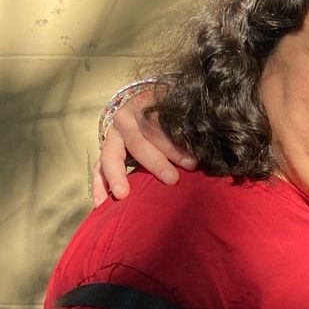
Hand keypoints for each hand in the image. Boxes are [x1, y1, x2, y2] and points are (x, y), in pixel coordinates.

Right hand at [93, 87, 194, 204]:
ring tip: (123, 194)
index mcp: (145, 108)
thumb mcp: (176, 115)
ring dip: (118, 176)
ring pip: (111, 156)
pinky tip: (100, 203)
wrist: (141, 106)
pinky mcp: (105, 152)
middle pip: (139, 142)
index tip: (192, 163)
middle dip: (157, 162)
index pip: (159, 126)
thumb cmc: (168, 115)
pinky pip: (98, 169)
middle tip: (172, 179)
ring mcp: (112, 137)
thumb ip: (188, 128)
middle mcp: (125, 121)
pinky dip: (98, 186)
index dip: (175, 145)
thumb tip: (210, 146)